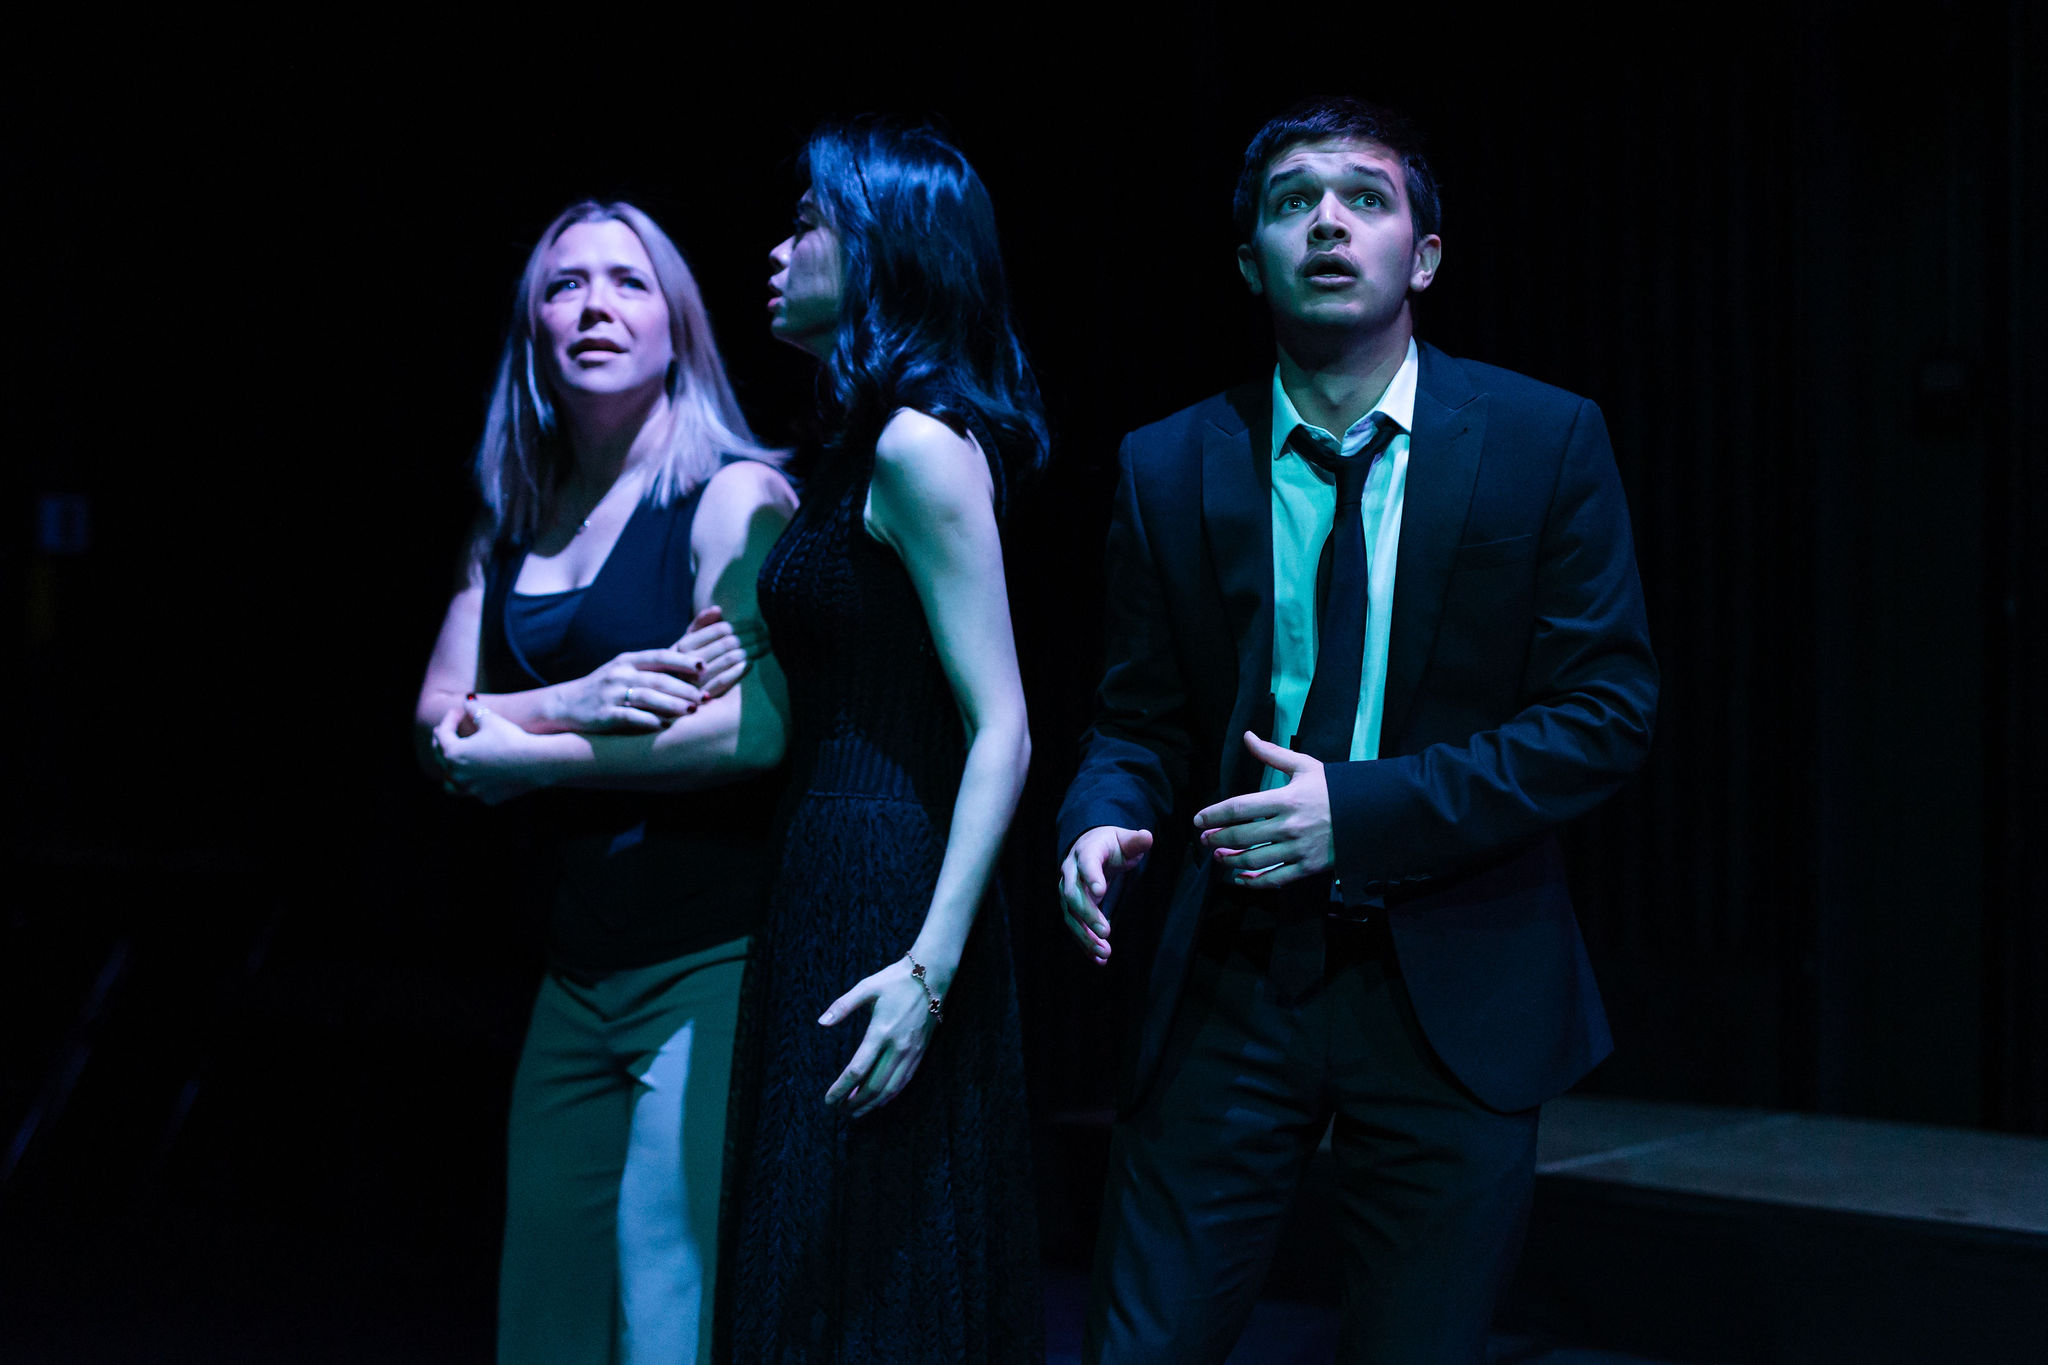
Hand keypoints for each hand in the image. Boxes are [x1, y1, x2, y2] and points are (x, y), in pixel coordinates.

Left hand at [432, 702, 547, 804]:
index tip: (459, 711)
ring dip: (450, 773)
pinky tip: (480, 775)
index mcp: (454, 754)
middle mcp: (457, 775)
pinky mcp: (487, 798)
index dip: (450, 719)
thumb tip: (466, 699)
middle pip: (441, 758)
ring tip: (453, 764)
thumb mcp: (491, 719)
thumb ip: (474, 709)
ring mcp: (471, 789)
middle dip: (443, 742)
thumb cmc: (511, 739)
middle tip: (446, 731)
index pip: (442, 734)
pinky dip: (473, 783)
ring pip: (451, 784)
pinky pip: (474, 791)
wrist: (536, 763)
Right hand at [545, 648, 706, 733]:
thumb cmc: (606, 687)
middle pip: (657, 678)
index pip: (660, 656)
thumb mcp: (625, 669)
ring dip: (671, 704)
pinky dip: (647, 721)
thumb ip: (653, 667)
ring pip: (646, 697)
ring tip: (692, 710)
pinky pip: (628, 717)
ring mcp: (610, 694)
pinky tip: (663, 725)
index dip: (683, 660)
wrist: (566, 705)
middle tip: (705, 696)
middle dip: (684, 687)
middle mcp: (619, 674)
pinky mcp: (602, 714)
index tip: (704, 666)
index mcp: (628, 660)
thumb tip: (692, 666)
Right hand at [674, 605, 767, 699]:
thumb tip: (718, 608)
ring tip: (765, 645)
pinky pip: (727, 679)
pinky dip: (741, 669)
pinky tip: (751, 662)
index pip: (720, 629)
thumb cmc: (684, 661)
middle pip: (728, 643)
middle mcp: (689, 661)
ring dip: (752, 650)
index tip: (757, 622)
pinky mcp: (706, 694)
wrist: (672, 692)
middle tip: (767, 632)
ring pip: (731, 658)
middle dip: (751, 636)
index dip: (741, 624)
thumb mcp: (687, 641)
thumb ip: (701, 623)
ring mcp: (697, 679)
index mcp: (685, 644)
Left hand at [819, 956, 943, 1118]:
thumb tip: (821, 1022)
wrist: (932, 976)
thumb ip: (842, 1006)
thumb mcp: (866, 987)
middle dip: (854, 1103)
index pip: (857, 1070)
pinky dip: (889, 1096)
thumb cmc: (895, 980)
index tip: (829, 1100)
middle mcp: (897, 1047)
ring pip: (890, 1089)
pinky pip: (904, 1081)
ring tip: (855, 1112)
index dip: (841, 1089)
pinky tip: (879, 1100)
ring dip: (871, 1104)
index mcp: (880, 1032)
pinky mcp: (920, 1053)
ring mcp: (911, 1052)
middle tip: (839, 1111)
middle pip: (874, 1086)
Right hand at [1058, 825, 1152, 964]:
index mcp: (1086, 852)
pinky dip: (1085, 944)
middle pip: (1073, 894)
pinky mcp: (1071, 908)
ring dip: (1085, 935)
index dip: (1092, 876)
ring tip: (1104, 952)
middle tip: (1106, 932)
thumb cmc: (1110, 845)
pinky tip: (1099, 959)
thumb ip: (1135, 841)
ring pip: (1070, 915)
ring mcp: (1067, 891)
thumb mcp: (1124, 840)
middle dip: (1088, 914)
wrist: (1090, 848)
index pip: (1087, 863)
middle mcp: (1071, 872)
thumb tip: (1147, 836)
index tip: (1101, 891)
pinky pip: (1074, 927)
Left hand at [1191, 733, 1331, 887]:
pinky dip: (1255, 882)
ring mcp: (1298, 849)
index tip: (1198, 819)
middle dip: (1217, 839)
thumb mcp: (1304, 766)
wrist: (1371, 812)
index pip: (1239, 808)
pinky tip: (1241, 878)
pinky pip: (1275, 879)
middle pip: (1241, 836)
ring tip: (1219, 856)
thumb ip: (1271, 753)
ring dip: (1231, 860)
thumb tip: (1247, 737)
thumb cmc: (1334, 788)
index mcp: (1285, 799)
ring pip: (1254, 860)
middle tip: (1204, 840)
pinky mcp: (1308, 867)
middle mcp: (1289, 826)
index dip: (1214, 814)